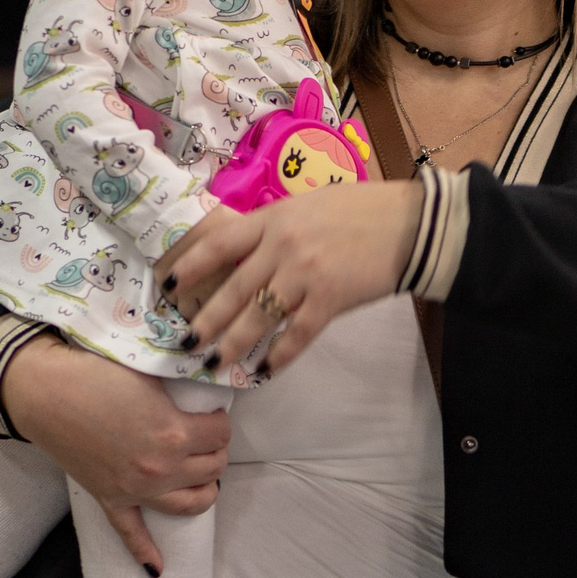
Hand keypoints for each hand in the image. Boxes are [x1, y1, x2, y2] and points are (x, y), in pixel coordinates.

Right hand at [0, 334, 230, 569]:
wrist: (43, 393)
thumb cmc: (94, 373)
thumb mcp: (148, 372)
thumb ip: (179, 387)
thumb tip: (202, 386)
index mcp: (174, 434)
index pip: (220, 432)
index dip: (218, 420)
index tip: (209, 412)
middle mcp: (161, 469)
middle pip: (213, 467)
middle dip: (215, 450)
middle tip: (205, 436)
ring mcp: (136, 490)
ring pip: (191, 504)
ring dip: (204, 490)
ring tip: (202, 476)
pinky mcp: (111, 499)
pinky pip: (131, 535)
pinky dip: (145, 554)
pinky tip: (158, 568)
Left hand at [157, 181, 423, 372]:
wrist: (410, 225)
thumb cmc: (360, 210)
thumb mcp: (306, 206)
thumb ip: (274, 227)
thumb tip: (245, 252)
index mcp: (272, 218)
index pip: (218, 244)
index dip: (188, 267)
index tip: (166, 286)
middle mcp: (281, 246)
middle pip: (232, 290)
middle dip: (204, 321)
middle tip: (184, 343)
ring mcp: (305, 274)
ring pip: (257, 317)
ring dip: (232, 345)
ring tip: (214, 364)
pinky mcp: (329, 300)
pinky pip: (295, 335)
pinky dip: (278, 356)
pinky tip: (263, 371)